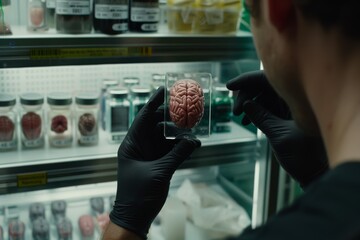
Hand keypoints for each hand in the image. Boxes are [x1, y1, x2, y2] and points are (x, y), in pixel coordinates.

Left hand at [109, 87, 200, 238]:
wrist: (135, 217)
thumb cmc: (138, 195)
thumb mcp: (159, 172)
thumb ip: (177, 155)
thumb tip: (195, 141)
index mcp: (132, 144)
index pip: (143, 118)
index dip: (154, 103)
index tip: (164, 90)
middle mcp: (140, 146)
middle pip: (156, 125)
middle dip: (171, 117)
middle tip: (186, 108)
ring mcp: (149, 154)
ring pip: (165, 137)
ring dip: (178, 133)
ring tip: (193, 127)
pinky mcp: (158, 163)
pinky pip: (171, 150)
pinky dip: (181, 146)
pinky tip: (193, 144)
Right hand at [226, 71, 327, 187]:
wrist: (314, 173)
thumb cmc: (305, 155)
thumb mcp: (279, 135)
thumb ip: (262, 118)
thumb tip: (246, 103)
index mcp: (297, 99)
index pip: (268, 79)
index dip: (247, 80)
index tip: (230, 86)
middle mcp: (293, 99)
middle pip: (263, 86)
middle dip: (246, 95)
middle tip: (235, 111)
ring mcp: (289, 108)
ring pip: (263, 97)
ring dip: (249, 104)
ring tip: (239, 116)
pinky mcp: (284, 117)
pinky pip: (266, 108)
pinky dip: (255, 112)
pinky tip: (246, 121)